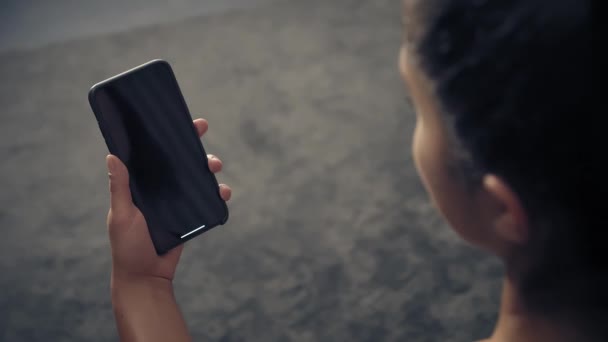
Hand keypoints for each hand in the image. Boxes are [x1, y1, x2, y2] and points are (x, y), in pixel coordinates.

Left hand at [105, 118, 230, 283]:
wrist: (146, 278)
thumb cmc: (127, 247)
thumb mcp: (122, 215)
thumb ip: (120, 188)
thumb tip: (112, 155)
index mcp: (140, 184)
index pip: (152, 154)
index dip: (163, 135)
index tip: (174, 118)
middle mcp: (159, 189)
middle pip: (178, 160)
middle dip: (191, 143)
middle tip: (202, 131)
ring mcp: (176, 202)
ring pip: (195, 177)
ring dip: (207, 167)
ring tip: (215, 166)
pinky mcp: (190, 215)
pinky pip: (206, 199)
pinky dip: (217, 193)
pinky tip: (222, 192)